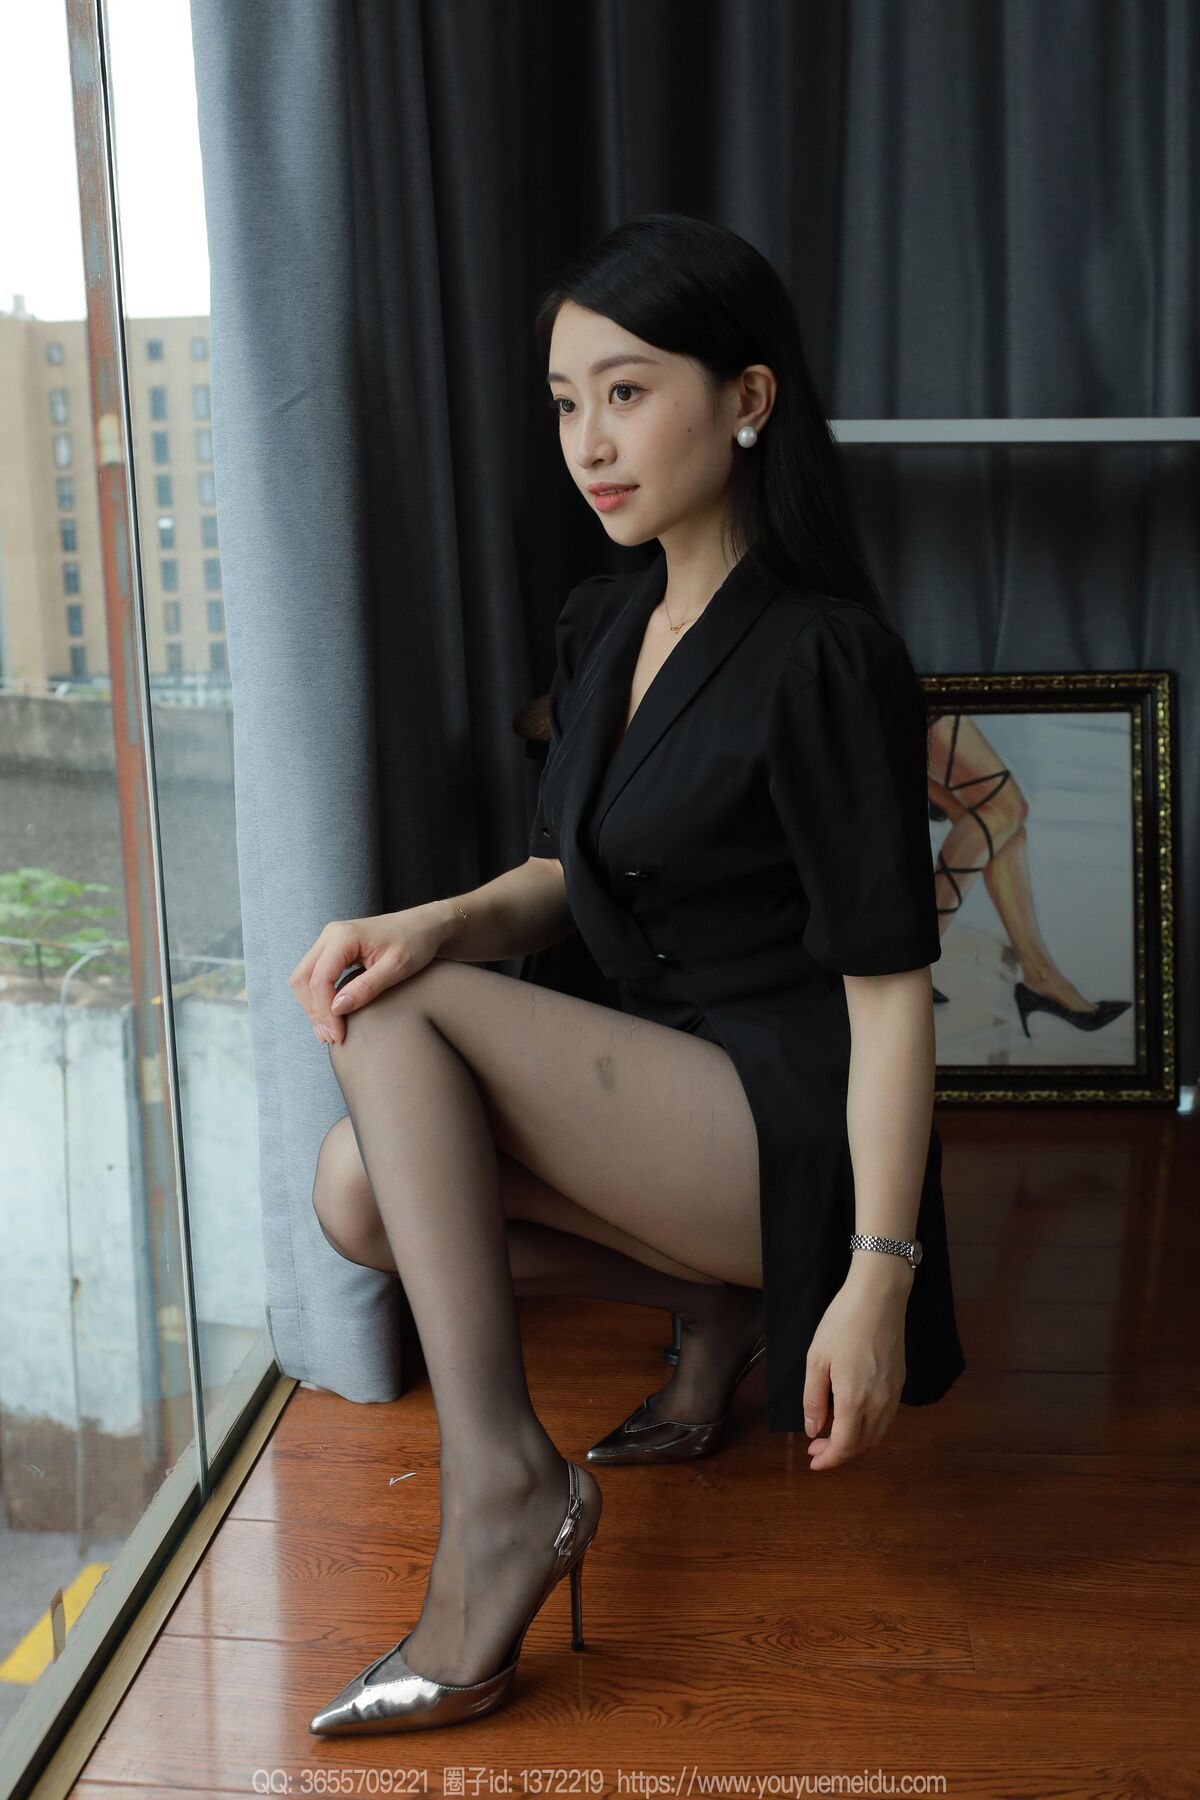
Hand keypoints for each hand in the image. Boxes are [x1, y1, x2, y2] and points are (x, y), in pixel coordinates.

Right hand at [288, 903, 455, 1045]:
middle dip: (313, 1011)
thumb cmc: (415, 942)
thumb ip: (366, 987)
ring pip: (304, 978)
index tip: (338, 1035)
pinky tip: (331, 1016)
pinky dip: (318, 997)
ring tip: (328, 1032)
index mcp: (343, 936)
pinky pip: (315, 975)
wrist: (424, 926)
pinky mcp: (333, 949)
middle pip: (302, 978)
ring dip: (312, 1006)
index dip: (325, 1012)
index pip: (319, 980)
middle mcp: (330, 934)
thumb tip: (337, 1009)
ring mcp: (329, 940)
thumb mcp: (396, 968)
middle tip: (329, 1037)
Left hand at [801, 1257, 911, 1470]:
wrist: (879, 1297)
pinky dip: (869, 1428)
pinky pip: (886, 1418)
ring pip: (876, 1434)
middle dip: (838, 1453)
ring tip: (833, 1434)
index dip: (828, 1459)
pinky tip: (854, 1416)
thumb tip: (813, 1430)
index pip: (844, 1446)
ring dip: (855, 1442)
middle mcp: (879, 1404)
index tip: (813, 1461)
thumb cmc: (842, 1323)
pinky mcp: (900, 1382)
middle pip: (862, 1445)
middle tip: (816, 1446)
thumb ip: (813, 1399)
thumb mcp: (816, 1359)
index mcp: (854, 1400)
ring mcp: (893, 1394)